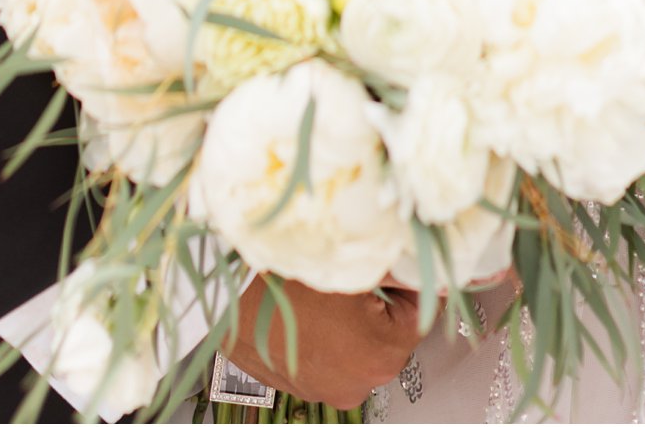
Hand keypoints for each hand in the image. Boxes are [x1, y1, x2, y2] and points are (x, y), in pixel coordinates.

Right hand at [224, 277, 420, 409]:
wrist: (224, 301)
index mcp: (382, 353)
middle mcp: (359, 382)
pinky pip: (330, 355)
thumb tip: (419, 256)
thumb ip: (396, 262)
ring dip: (352, 317)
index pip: (420, 309)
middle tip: (358, 268)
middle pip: (391, 330)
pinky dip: (326, 332)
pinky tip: (308, 306)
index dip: (407, 277)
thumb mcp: (351, 262)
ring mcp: (328, 388)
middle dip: (381, 299)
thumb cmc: (281, 281)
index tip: (396, 259)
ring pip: (360, 343)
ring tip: (328, 286)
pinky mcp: (303, 385)